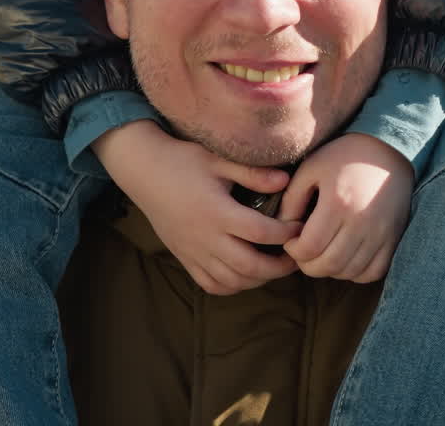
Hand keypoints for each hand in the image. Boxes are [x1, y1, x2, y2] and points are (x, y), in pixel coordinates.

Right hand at [92, 121, 301, 294]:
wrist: (145, 171)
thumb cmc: (184, 160)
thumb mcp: (218, 159)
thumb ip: (252, 172)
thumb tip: (286, 182)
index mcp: (217, 211)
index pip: (259, 232)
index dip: (284, 233)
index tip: (299, 226)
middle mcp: (206, 237)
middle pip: (250, 266)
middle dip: (279, 267)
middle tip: (297, 255)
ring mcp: (194, 252)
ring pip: (232, 281)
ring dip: (258, 279)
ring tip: (275, 265)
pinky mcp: (185, 258)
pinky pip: (211, 284)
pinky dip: (233, 285)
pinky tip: (246, 274)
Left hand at [279, 132, 413, 282]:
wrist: (388, 150)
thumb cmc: (344, 156)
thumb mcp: (312, 168)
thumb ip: (292, 198)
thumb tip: (282, 227)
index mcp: (337, 203)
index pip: (309, 247)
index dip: (294, 251)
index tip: (290, 241)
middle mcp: (361, 222)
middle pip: (329, 265)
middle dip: (308, 265)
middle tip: (303, 251)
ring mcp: (381, 234)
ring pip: (349, 272)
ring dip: (330, 269)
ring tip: (322, 252)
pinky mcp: (393, 239)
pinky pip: (372, 272)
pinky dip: (355, 273)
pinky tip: (345, 256)